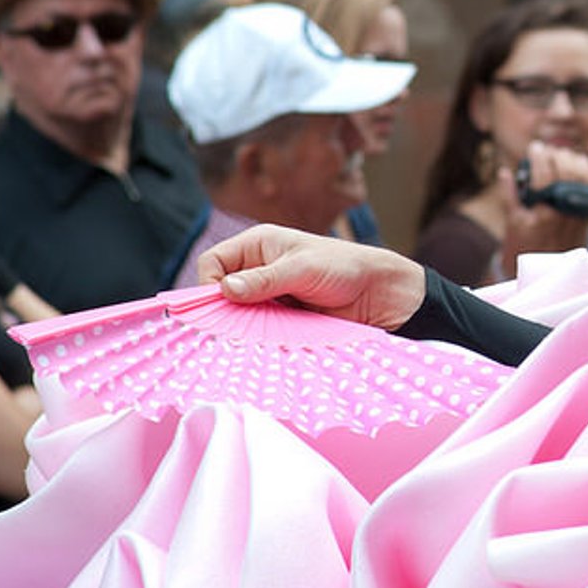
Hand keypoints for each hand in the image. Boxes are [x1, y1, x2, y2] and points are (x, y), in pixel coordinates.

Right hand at [197, 224, 426, 329]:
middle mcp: (257, 268)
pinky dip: (257, 336)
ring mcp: (267, 295)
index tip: (222, 304)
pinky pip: (255, 329)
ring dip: (241, 326)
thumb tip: (225, 290)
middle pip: (219, 292)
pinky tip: (265, 342)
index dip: (209, 283)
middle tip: (231, 330)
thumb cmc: (344, 267)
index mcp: (258, 245)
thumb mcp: (302, 269)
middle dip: (223, 311)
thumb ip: (264, 280)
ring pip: (236, 314)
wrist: (378, 294)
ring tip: (253, 336)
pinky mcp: (278, 317)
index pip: (213, 262)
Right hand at [499, 140, 587, 274]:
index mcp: (542, 212)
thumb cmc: (527, 246)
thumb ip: (509, 194)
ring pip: (583, 174)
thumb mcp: (513, 222)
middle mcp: (565, 210)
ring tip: (561, 154)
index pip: (543, 174)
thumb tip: (504, 171)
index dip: (538, 156)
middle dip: (555, 154)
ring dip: (572, 159)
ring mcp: (581, 210)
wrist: (550, 270)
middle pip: (565, 170)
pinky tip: (580, 163)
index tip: (534, 148)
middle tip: (547, 150)